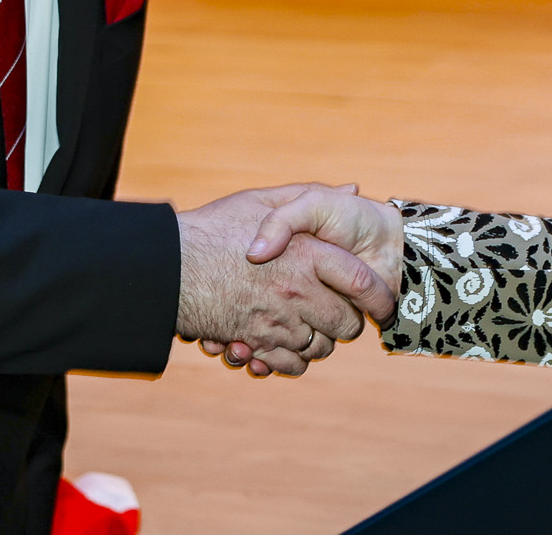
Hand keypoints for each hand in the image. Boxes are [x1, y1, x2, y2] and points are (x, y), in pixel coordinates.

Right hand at [174, 185, 395, 377]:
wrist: (169, 264)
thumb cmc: (216, 227)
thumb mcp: (263, 200)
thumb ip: (309, 198)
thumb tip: (352, 189)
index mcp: (307, 254)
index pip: (360, 281)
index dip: (377, 295)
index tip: (382, 302)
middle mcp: (297, 291)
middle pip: (345, 323)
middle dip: (345, 321)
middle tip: (335, 312)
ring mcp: (277, 321)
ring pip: (320, 347)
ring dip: (318, 340)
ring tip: (305, 324)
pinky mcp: (256, 343)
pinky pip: (291, 363)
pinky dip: (291, 358)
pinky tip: (283, 342)